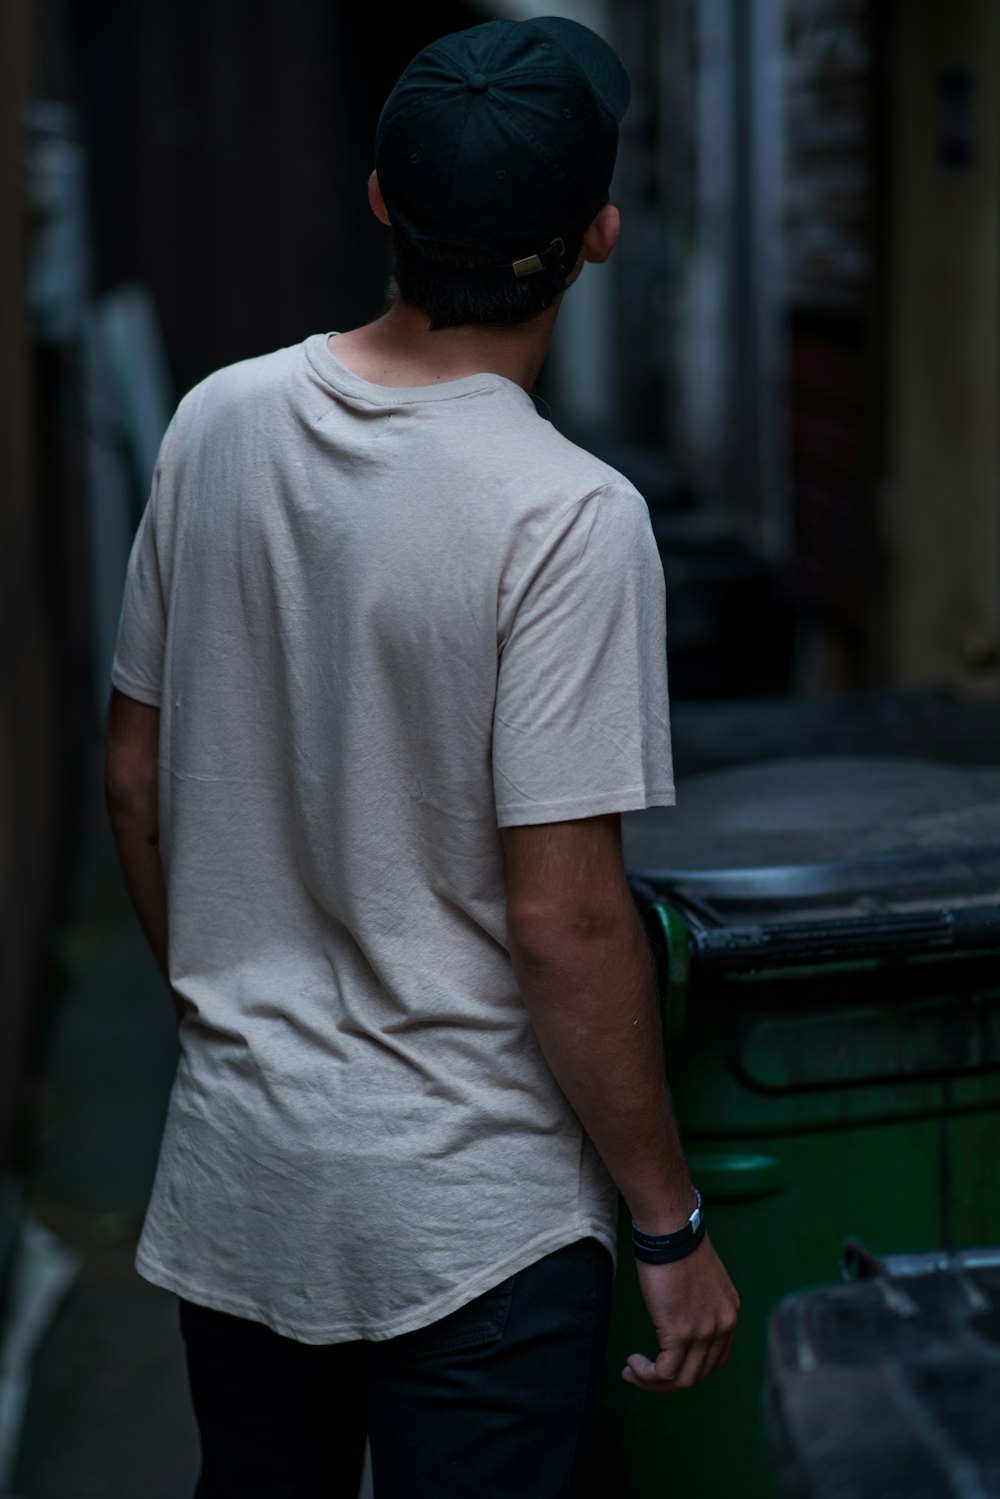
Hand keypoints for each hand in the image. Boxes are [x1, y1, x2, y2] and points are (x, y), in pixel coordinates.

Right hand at [622, 1235, 739, 1391]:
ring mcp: (704, 1332)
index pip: (717, 1359)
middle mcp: (723, 1327)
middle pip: (699, 1374)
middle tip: (645, 1373)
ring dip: (655, 1382)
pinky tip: (633, 1364)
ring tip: (633, 1371)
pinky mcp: (680, 1332)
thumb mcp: (701, 1279)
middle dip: (670, 1380)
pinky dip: (647, 1375)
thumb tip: (681, 1313)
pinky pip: (665, 1372)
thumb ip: (699, 1302)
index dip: (690, 1366)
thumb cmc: (678, 1245)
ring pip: (682, 1379)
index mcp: (729, 1314)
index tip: (666, 1360)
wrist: (671, 1231)